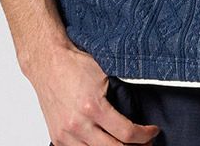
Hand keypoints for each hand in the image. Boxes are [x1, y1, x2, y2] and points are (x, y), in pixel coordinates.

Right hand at [23, 41, 160, 144]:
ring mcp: (66, 135)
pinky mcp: (57, 138)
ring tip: (127, 144)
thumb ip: (120, 94)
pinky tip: (106, 144)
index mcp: (93, 107)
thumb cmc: (74, 64)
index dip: (145, 135)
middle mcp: (78, 125)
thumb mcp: (104, 74)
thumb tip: (140, 110)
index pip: (126, 133)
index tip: (153, 131)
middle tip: (145, 143)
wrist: (47, 62)